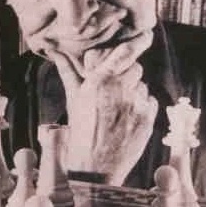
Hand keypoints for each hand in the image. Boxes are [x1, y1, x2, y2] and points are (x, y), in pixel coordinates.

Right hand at [48, 33, 157, 184]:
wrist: (94, 170)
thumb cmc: (80, 134)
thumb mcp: (74, 101)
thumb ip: (69, 72)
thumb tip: (55, 50)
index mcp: (99, 82)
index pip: (124, 53)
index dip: (135, 45)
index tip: (144, 36)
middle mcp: (119, 90)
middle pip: (134, 68)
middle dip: (127, 75)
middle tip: (115, 90)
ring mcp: (136, 105)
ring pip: (142, 86)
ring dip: (134, 93)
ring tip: (119, 110)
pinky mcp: (148, 119)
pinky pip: (150, 101)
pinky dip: (142, 107)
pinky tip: (128, 119)